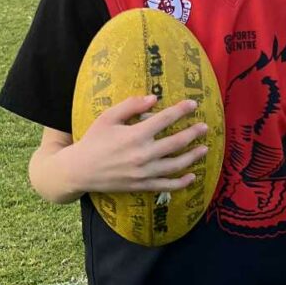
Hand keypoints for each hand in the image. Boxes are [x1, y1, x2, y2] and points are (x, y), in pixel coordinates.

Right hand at [70, 93, 209, 195]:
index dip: (182, 110)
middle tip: (205, 127)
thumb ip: (131, 106)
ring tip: (204, 149)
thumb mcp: (108, 118)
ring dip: (193, 157)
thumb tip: (154, 98)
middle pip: (176, 142)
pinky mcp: (141, 186)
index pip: (165, 119)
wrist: (80, 170)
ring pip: (176, 165)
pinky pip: (166, 185)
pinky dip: (181, 182)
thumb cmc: (93, 140)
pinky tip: (192, 177)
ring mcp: (144, 172)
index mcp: (135, 134)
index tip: (193, 104)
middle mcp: (143, 154)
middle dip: (193, 133)